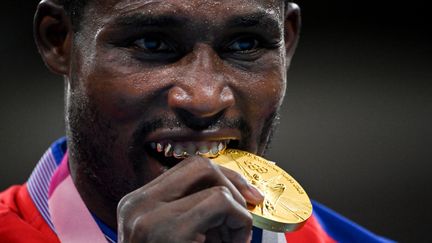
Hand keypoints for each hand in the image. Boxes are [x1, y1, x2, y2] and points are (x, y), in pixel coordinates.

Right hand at [117, 155, 263, 242]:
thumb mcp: (180, 236)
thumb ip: (196, 212)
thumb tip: (237, 192)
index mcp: (137, 205)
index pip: (185, 170)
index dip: (221, 177)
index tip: (244, 196)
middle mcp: (136, 205)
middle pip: (198, 166)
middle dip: (232, 182)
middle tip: (250, 204)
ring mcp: (147, 217)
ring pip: (212, 184)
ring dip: (237, 208)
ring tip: (234, 238)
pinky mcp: (168, 230)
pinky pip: (220, 203)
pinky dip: (239, 221)